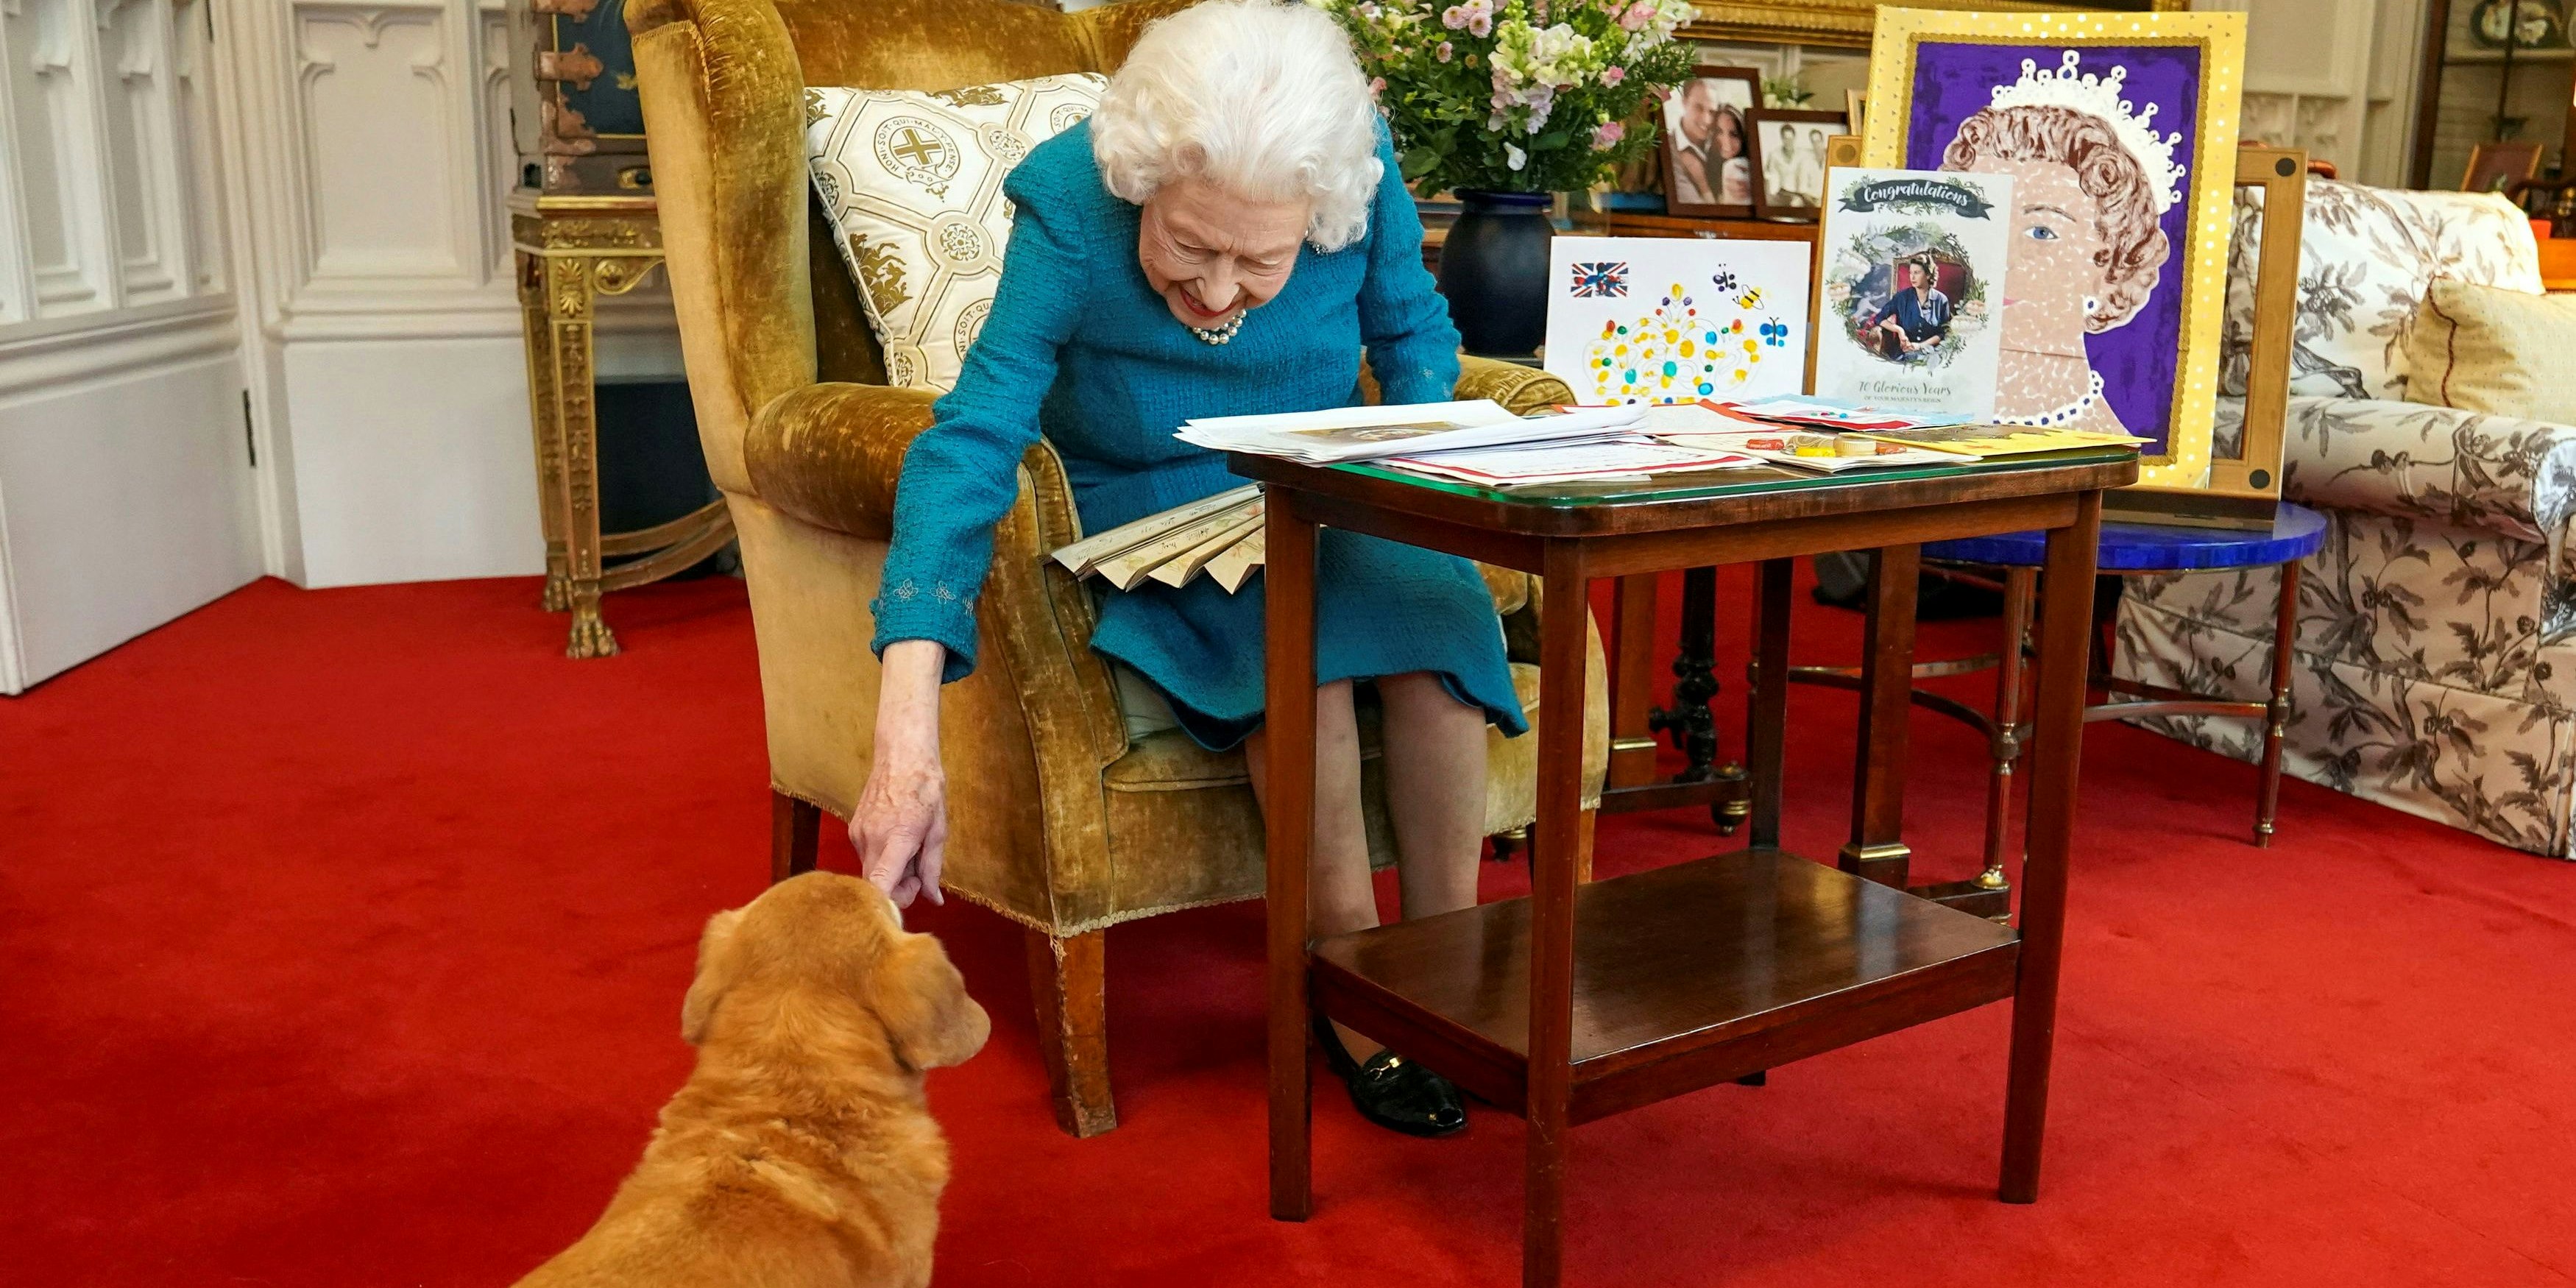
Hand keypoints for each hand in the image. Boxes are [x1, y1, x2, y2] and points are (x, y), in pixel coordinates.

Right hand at [853, 640, 948, 907]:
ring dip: (892, 873)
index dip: (889, 906)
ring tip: (910, 849)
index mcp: (896, 839)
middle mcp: (871, 839)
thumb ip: (932, 869)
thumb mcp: (938, 831)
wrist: (902, 755)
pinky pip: (868, 858)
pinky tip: (897, 840)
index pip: (880, 886)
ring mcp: (858, 834)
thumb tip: (933, 900)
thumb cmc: (926, 789)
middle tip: (918, 875)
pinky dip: (883, 859)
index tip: (906, 905)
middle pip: (876, 886)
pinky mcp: (854, 830)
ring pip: (872, 872)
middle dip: (898, 890)